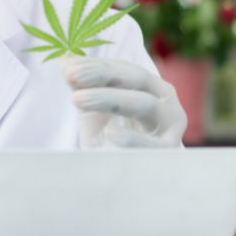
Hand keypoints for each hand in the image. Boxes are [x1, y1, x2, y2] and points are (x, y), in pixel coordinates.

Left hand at [60, 55, 186, 148]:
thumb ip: (84, 85)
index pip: (125, 68)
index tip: (69, 66)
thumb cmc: (114, 138)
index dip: (97, 65)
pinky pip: (152, 145)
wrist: (130, 175)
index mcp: (151, 86)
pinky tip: (111, 133)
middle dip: (102, 75)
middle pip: (137, 79)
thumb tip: (65, 60)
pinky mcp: (168, 153)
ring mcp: (171, 126)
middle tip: (71, 75)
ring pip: (144, 104)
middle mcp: (166, 101)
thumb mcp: (96, 110)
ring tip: (78, 99)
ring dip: (110, 99)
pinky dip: (132, 138)